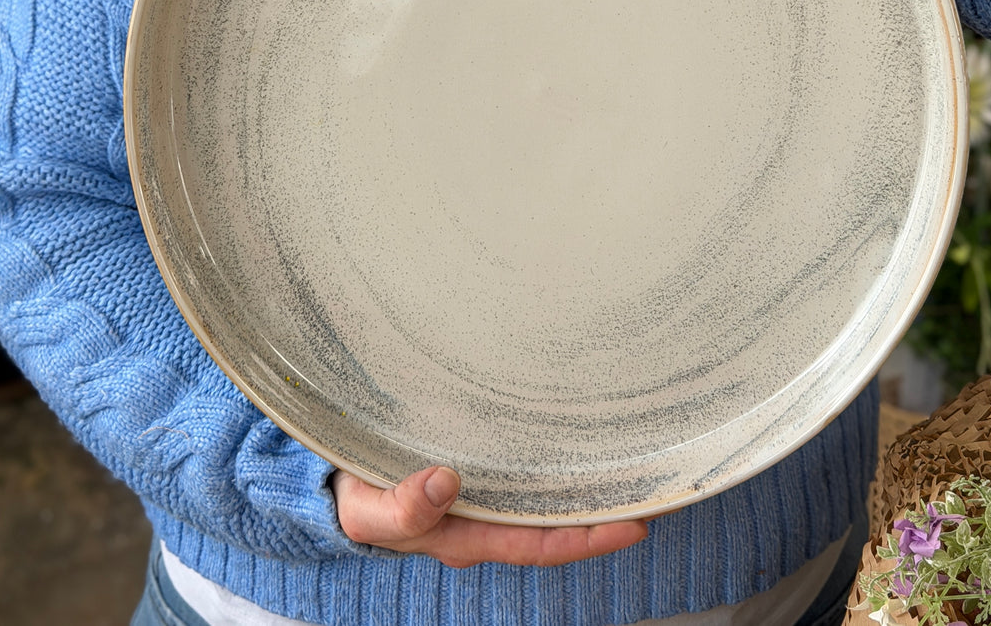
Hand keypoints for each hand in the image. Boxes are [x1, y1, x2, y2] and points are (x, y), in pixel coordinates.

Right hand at [333, 466, 648, 568]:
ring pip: (547, 498)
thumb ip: (404, 507)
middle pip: (557, 524)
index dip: (588, 537)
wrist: (330, 483)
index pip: (540, 543)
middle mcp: (484, 519)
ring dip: (589, 489)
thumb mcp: (370, 510)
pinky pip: (528, 472)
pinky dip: (560, 464)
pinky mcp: (478, 467)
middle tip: (660, 494)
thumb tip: (446, 483)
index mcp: (466, 535)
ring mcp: (484, 495)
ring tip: (636, 469)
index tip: (635, 524)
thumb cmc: (354, 498)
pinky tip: (582, 445)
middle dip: (606, 514)